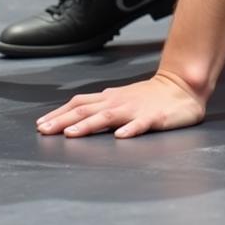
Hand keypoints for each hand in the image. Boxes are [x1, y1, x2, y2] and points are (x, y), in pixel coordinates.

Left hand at [36, 71, 206, 138]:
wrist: (183, 87)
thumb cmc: (151, 96)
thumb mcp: (122, 98)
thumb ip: (102, 105)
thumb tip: (74, 114)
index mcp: (110, 99)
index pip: (79, 103)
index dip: (59, 113)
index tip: (41, 125)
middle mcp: (119, 102)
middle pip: (87, 110)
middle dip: (63, 120)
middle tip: (44, 131)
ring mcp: (136, 110)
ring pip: (108, 117)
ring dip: (88, 125)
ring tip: (72, 134)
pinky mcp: (154, 118)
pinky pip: (141, 124)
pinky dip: (131, 130)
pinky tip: (122, 137)